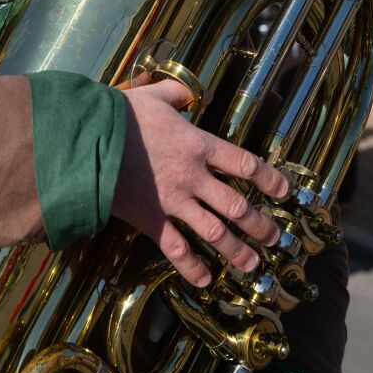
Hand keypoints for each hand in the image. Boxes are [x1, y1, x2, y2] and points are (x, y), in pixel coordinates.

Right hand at [111, 79, 288, 286]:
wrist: (88, 140)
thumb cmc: (122, 115)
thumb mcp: (155, 94)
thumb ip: (181, 94)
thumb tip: (204, 93)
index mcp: (198, 144)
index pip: (244, 164)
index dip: (269, 179)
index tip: (284, 192)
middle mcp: (193, 176)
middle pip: (237, 206)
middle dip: (260, 225)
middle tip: (274, 238)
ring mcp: (174, 202)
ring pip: (215, 233)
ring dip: (237, 251)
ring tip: (253, 264)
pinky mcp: (152, 220)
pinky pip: (177, 250)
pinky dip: (193, 268)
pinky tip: (206, 280)